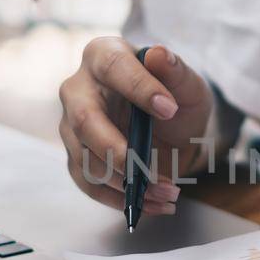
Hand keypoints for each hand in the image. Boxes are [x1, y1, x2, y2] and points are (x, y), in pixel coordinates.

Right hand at [58, 38, 213, 214]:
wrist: (173, 128)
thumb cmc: (174, 96)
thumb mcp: (186, 82)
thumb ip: (175, 71)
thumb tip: (159, 55)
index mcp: (103, 56)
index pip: (113, 67)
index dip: (139, 88)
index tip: (169, 109)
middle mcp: (79, 89)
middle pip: (84, 120)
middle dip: (118, 151)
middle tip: (151, 171)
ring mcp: (72, 126)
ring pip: (85, 159)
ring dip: (127, 183)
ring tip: (166, 191)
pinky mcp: (77, 156)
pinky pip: (88, 183)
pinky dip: (119, 200)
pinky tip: (151, 204)